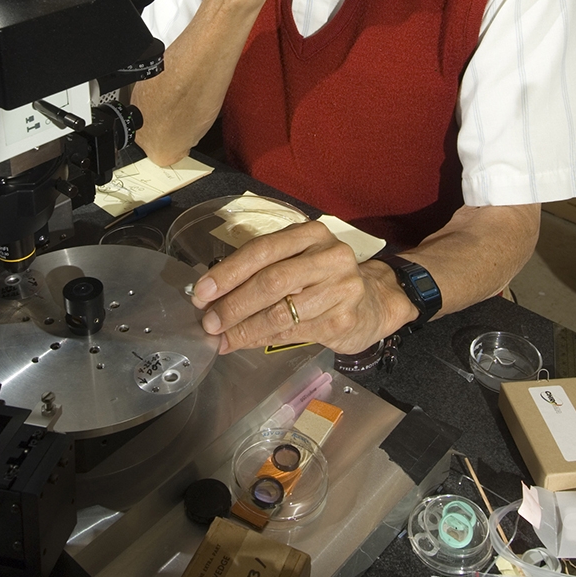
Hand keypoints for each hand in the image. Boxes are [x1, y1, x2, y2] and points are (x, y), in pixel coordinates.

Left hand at [189, 220, 419, 353]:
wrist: (374, 302)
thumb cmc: (322, 281)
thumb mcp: (296, 262)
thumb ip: (260, 271)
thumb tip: (211, 296)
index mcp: (311, 233)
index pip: (262, 249)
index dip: (228, 272)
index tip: (201, 293)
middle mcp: (329, 255)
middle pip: (271, 280)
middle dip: (233, 304)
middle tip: (208, 322)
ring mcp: (341, 287)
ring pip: (281, 311)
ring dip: (245, 328)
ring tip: (222, 338)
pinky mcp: (344, 318)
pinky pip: (294, 332)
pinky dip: (264, 339)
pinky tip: (247, 343)